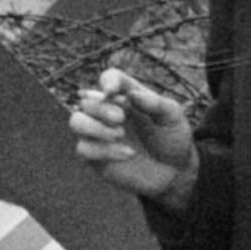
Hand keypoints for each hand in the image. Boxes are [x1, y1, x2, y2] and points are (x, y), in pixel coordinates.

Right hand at [69, 67, 195, 203]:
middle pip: (86, 100)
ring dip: (94, 127)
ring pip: (76, 122)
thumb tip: (131, 95)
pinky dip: (104, 151)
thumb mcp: (173, 117)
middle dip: (100, 108)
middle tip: (121, 119)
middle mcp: (108, 111)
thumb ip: (155, 103)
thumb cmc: (172, 138)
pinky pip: (84, 149)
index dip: (107, 81)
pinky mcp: (95, 157)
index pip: (109, 78)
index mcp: (126, 95)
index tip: (112, 91)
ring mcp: (99, 134)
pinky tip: (128, 154)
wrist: (174, 171)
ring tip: (119, 134)